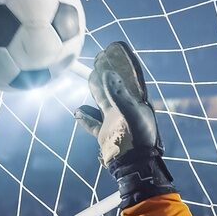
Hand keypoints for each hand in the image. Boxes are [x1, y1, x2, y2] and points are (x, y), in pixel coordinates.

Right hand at [75, 42, 174, 206]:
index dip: (123, 62)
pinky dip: (85, 117)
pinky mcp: (105, 135)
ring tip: (91, 76)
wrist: (132, 167)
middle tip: (99, 57)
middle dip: (107, 72)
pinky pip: (93, 123)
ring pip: (103, 101)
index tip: (115, 47)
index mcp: (138, 103)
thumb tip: (106, 73)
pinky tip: (78, 111)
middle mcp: (126, 110)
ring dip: (96, 89)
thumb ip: (118, 95)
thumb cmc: (137, 141)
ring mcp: (115, 122)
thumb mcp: (130, 115)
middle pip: (115, 87)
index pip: (130, 78)